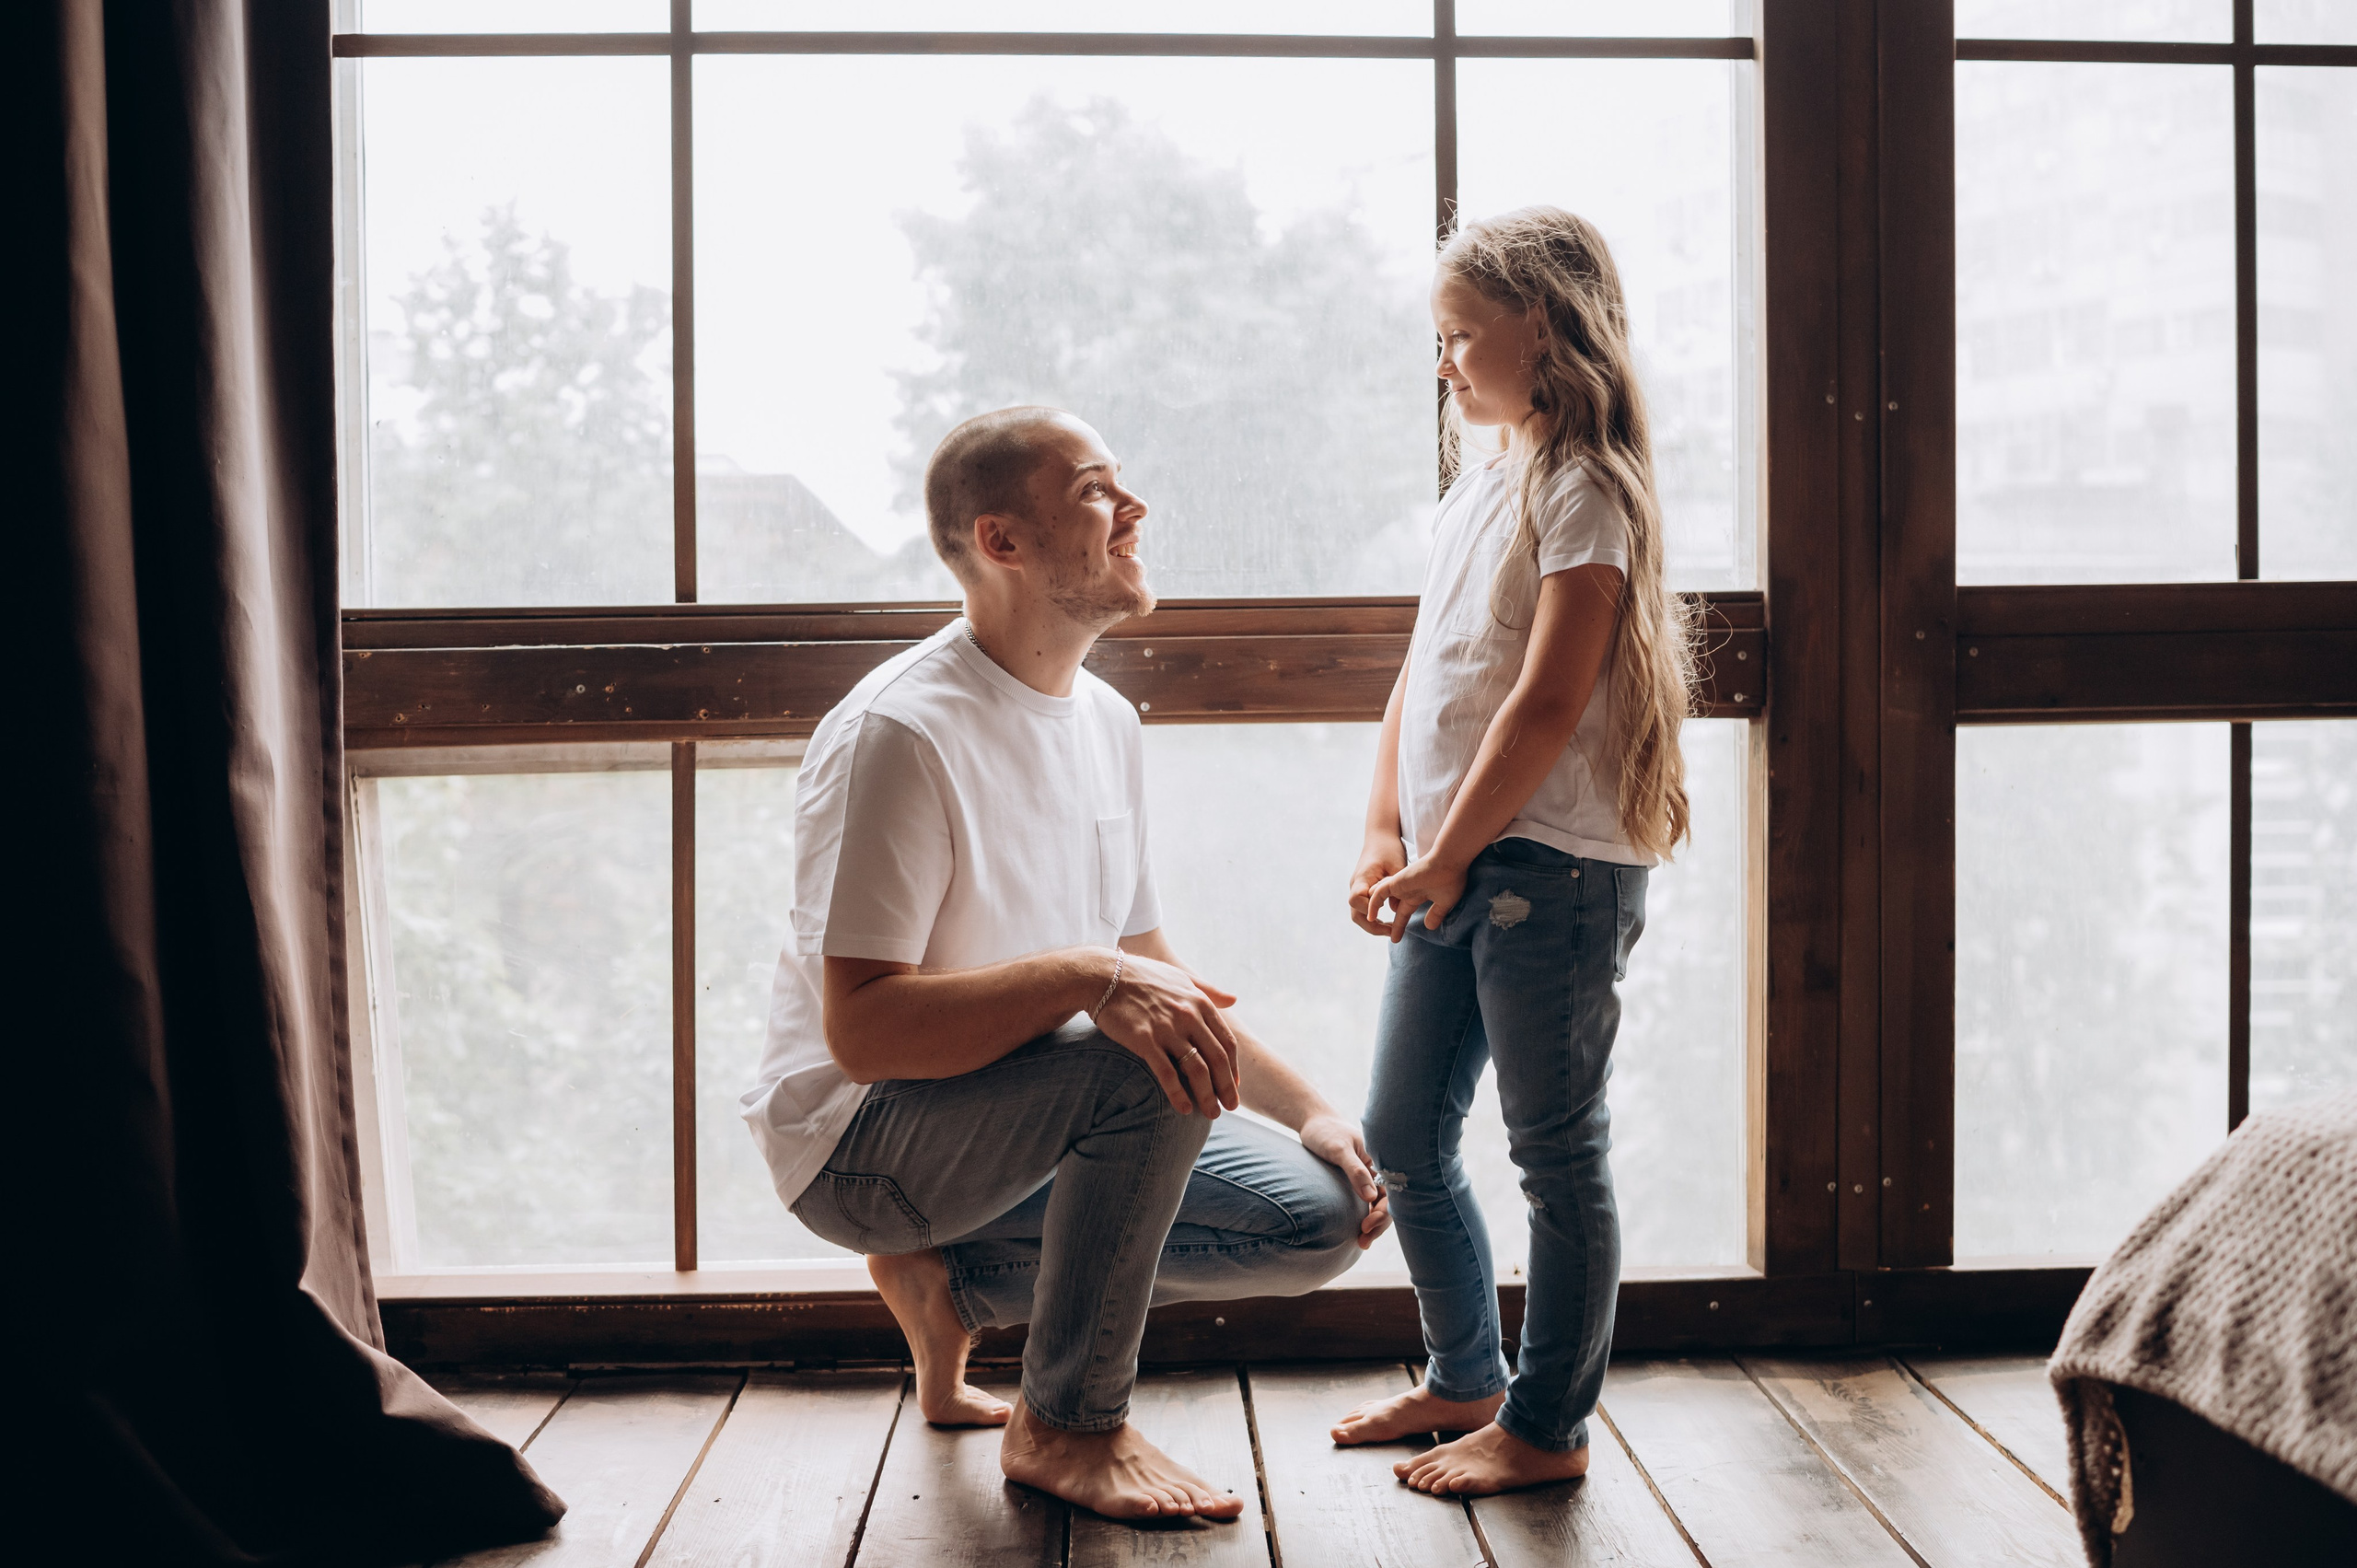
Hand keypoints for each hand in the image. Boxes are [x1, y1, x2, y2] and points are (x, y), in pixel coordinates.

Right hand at [1091, 950, 1241, 1117]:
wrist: (1103, 976)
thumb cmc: (1142, 976)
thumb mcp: (1182, 977)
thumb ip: (1209, 990)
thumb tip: (1234, 999)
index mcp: (1200, 1003)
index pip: (1226, 1041)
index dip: (1233, 1067)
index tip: (1233, 1084)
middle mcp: (1189, 1016)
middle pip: (1217, 1059)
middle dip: (1227, 1087)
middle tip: (1230, 1107)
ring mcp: (1167, 1029)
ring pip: (1197, 1069)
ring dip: (1207, 1096)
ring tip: (1211, 1113)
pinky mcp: (1144, 1040)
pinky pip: (1166, 1073)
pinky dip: (1178, 1094)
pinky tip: (1183, 1109)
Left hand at [1297, 1112, 1392, 1249]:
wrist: (1312, 1122)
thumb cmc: (1325, 1132)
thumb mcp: (1339, 1149)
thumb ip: (1355, 1171)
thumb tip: (1371, 1197)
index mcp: (1380, 1160)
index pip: (1391, 1191)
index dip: (1383, 1212)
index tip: (1366, 1225)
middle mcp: (1377, 1170)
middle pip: (1386, 1202)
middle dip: (1379, 1223)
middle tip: (1363, 1241)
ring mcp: (1367, 1176)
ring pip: (1377, 1204)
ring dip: (1373, 1224)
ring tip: (1362, 1242)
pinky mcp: (1356, 1181)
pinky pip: (1366, 1202)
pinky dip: (1365, 1216)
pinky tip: (1358, 1231)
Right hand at [1347, 832, 1408, 935]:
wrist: (1380, 837)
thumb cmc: (1390, 849)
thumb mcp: (1398, 867)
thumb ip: (1396, 889)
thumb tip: (1396, 911)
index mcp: (1362, 878)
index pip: (1356, 900)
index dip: (1368, 910)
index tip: (1385, 916)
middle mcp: (1356, 885)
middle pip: (1355, 913)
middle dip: (1372, 926)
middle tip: (1391, 933)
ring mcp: (1357, 888)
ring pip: (1358, 914)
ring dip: (1372, 924)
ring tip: (1391, 931)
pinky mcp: (1362, 890)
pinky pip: (1363, 909)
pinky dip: (1373, 917)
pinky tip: (1387, 922)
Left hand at [1366, 853, 1470, 942]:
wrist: (1450, 863)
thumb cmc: (1451, 879)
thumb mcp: (1445, 902)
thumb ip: (1436, 914)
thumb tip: (1429, 927)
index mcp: (1417, 894)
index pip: (1404, 913)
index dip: (1399, 926)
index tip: (1395, 938)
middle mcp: (1407, 890)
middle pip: (1391, 909)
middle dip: (1386, 924)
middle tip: (1384, 937)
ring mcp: (1401, 885)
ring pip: (1381, 899)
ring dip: (1375, 913)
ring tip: (1371, 926)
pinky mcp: (1396, 881)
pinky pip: (1378, 894)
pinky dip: (1373, 904)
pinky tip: (1371, 917)